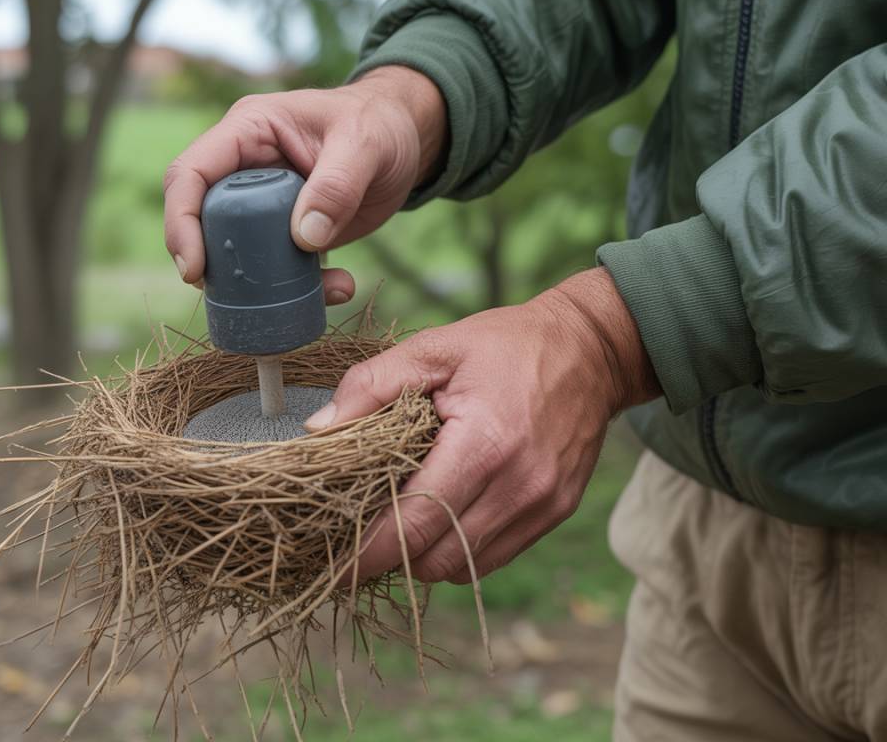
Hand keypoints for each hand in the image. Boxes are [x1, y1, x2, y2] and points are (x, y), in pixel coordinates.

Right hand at [163, 66, 446, 301]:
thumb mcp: (365, 145)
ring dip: (268, 285)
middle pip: (205, 221)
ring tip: (320, 292)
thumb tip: (304, 237)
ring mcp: (264, 204)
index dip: (182, 221)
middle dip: (220, 264)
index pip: (191, 173)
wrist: (405, 141)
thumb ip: (337, 185)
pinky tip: (340, 287)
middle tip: (247, 298)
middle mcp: (245, 169)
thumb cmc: (380, 125)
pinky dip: (304, 288)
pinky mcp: (286, 232)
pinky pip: (278, 268)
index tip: (194, 269)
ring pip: (241, 253)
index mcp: (248, 131)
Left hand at [305, 268, 660, 583]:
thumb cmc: (506, 345)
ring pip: (463, 567)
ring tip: (398, 524)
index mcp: (485, 443)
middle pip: (435, 558)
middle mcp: (519, 485)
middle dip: (390, 556)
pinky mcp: (555, 513)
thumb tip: (320, 430)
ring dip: (423, 555)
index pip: (414, 524)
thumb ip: (371, 385)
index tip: (333, 564)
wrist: (591, 350)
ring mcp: (543, 505)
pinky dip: (458, 549)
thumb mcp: (434, 348)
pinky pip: (492, 557)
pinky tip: (440, 517)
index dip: (367, 553)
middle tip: (358, 536)